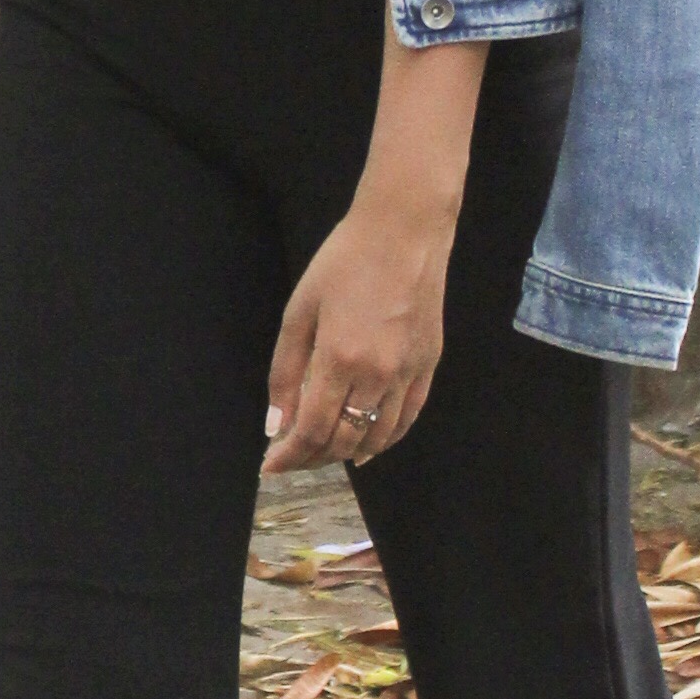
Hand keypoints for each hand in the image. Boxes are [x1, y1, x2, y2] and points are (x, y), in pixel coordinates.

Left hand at [262, 193, 451, 479]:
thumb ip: (285, 372)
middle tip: (291, 458)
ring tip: (323, 453)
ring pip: (378, 438)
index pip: (312, 430)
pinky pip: (407, 419)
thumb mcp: (299, 311)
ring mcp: (409, 373)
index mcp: (340, 359)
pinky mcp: (429, 366)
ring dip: (347, 453)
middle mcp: (378, 374)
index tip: (270, 467)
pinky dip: (385, 439)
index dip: (289, 456)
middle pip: (344, 440)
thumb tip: (275, 424)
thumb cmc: (344, 262)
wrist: (404, 232)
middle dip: (313, 458)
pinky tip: (367, 445)